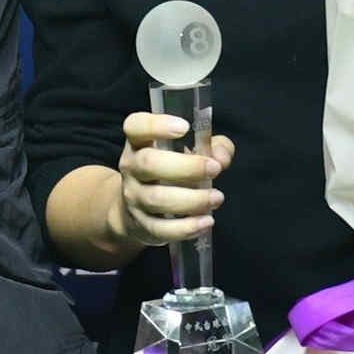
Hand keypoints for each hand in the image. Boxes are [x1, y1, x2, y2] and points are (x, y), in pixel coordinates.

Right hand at [112, 111, 233, 248]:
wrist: (135, 210)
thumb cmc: (169, 172)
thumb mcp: (188, 152)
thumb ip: (212, 147)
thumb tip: (222, 157)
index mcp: (139, 143)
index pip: (136, 127)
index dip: (156, 125)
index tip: (184, 127)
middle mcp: (131, 167)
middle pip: (148, 163)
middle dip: (186, 167)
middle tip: (215, 169)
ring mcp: (133, 198)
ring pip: (156, 199)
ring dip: (191, 199)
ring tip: (216, 198)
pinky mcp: (142, 225)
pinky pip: (161, 229)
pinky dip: (186, 227)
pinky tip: (207, 221)